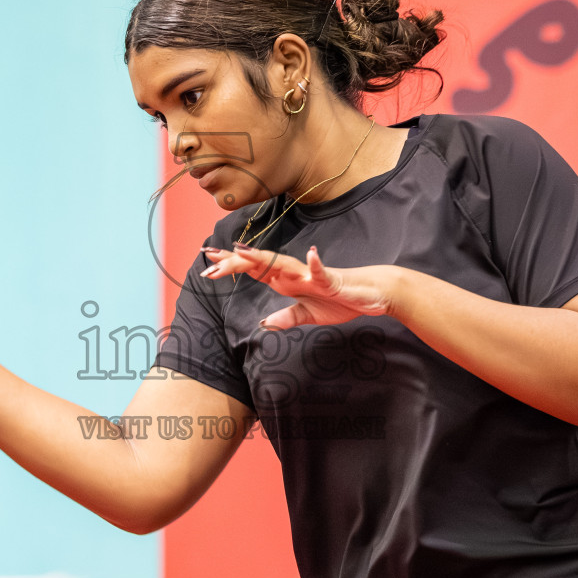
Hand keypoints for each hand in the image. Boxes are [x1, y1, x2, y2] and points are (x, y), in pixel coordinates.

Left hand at [200, 243, 397, 329]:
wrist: (370, 295)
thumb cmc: (341, 300)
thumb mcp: (308, 316)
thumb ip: (287, 318)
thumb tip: (264, 325)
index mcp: (287, 281)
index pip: (254, 271)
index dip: (231, 267)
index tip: (207, 266)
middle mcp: (295, 273)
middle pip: (260, 263)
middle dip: (234, 261)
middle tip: (208, 257)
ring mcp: (312, 274)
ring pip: (282, 264)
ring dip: (262, 258)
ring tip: (240, 252)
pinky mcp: (332, 279)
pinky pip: (322, 271)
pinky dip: (316, 264)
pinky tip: (311, 255)